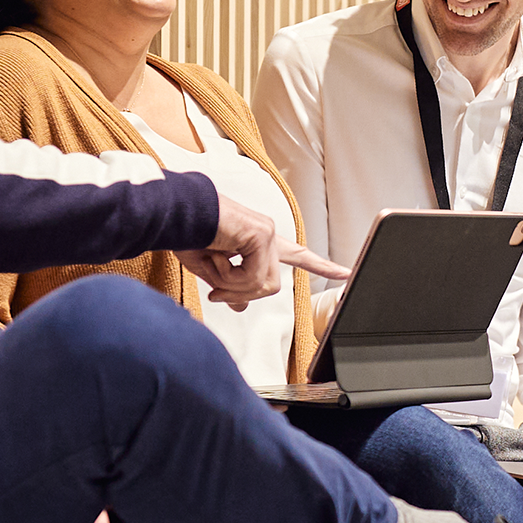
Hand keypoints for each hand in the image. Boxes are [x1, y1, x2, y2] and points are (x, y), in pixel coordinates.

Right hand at [174, 195, 349, 310]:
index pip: (296, 256)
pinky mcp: (261, 235)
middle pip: (270, 287)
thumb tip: (240, 305)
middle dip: (240, 293)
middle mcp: (268, 236)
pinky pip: (252, 277)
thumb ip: (229, 287)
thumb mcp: (210, 270)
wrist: (176, 217)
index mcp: (258, 242)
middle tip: (216, 291)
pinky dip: (230, 277)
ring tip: (214, 265)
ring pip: (262, 285)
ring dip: (232, 285)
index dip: (320, 266)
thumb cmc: (188, 235)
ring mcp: (267, 234)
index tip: (345, 274)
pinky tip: (217, 257)